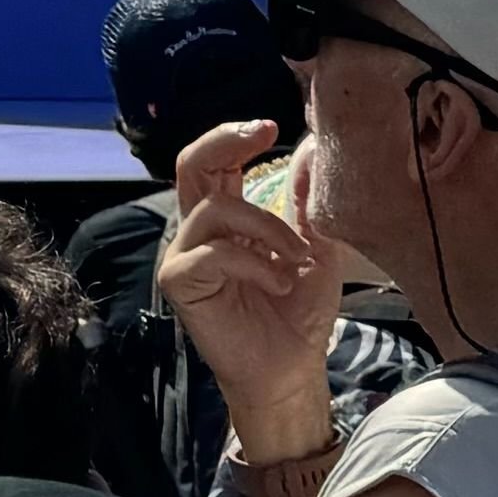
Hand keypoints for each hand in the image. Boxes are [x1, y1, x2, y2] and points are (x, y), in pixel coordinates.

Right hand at [156, 121, 346, 444]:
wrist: (291, 370)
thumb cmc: (299, 314)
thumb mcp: (317, 251)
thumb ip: (307, 205)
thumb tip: (311, 148)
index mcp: (228, 219)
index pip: (216, 163)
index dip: (235, 137)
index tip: (272, 126)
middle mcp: (199, 230)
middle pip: (191, 166)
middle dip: (224, 142)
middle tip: (261, 132)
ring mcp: (185, 255)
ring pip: (215, 210)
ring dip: (267, 229)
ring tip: (297, 262)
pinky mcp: (180, 282)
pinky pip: (213, 253)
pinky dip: (255, 264)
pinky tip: (280, 284)